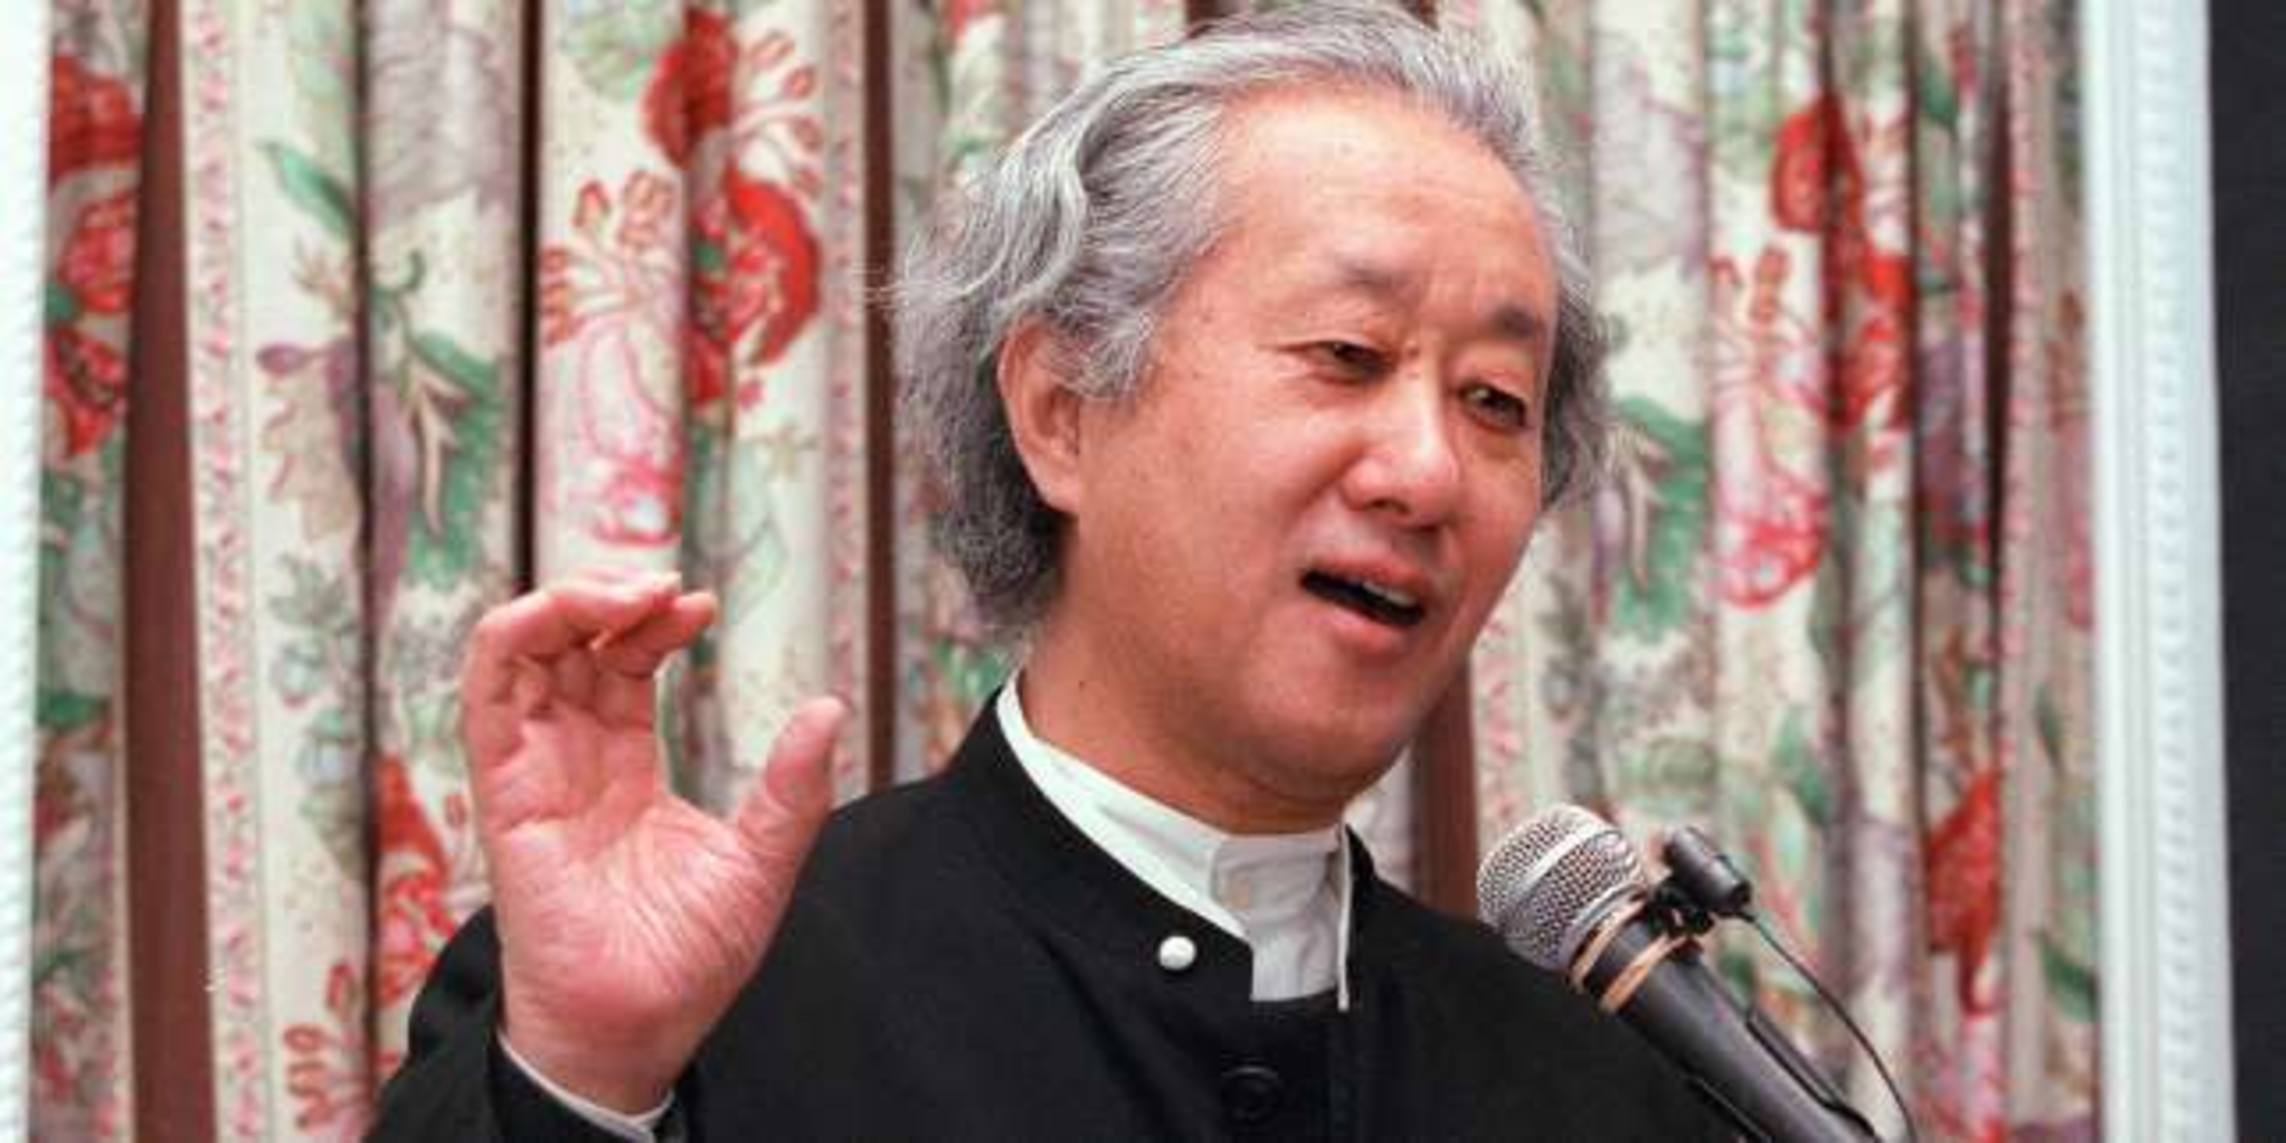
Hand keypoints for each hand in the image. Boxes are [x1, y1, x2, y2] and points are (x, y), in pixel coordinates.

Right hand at [459, 569, 846, 1111]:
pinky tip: (568, 615)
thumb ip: (791, 787)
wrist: (641, 1027)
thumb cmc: (688, 961)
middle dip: (610, 594)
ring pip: (518, 653)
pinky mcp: (506, 795)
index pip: (622, 665)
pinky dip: (515, 639)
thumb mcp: (762, 859)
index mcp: (623, 769)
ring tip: (630, 592)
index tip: (702, 604)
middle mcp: (571, 761)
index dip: (655, 621)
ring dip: (566, 602)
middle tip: (667, 587)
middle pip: (567, 643)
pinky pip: (486, 700)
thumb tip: (829, 706)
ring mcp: (533, 773)